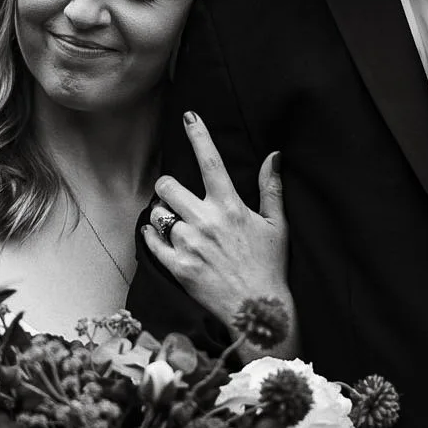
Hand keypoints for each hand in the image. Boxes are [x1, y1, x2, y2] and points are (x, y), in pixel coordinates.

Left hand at [142, 113, 295, 352]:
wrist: (257, 311)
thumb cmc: (269, 266)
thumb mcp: (276, 225)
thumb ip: (271, 188)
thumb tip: (274, 156)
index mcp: (231, 207)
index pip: (211, 162)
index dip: (199, 135)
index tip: (189, 117)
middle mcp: (206, 222)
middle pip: (168, 186)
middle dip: (168, 187)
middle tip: (176, 196)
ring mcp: (189, 245)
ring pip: (157, 214)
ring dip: (162, 214)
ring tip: (176, 223)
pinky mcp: (177, 267)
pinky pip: (151, 241)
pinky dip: (153, 236)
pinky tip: (164, 238)